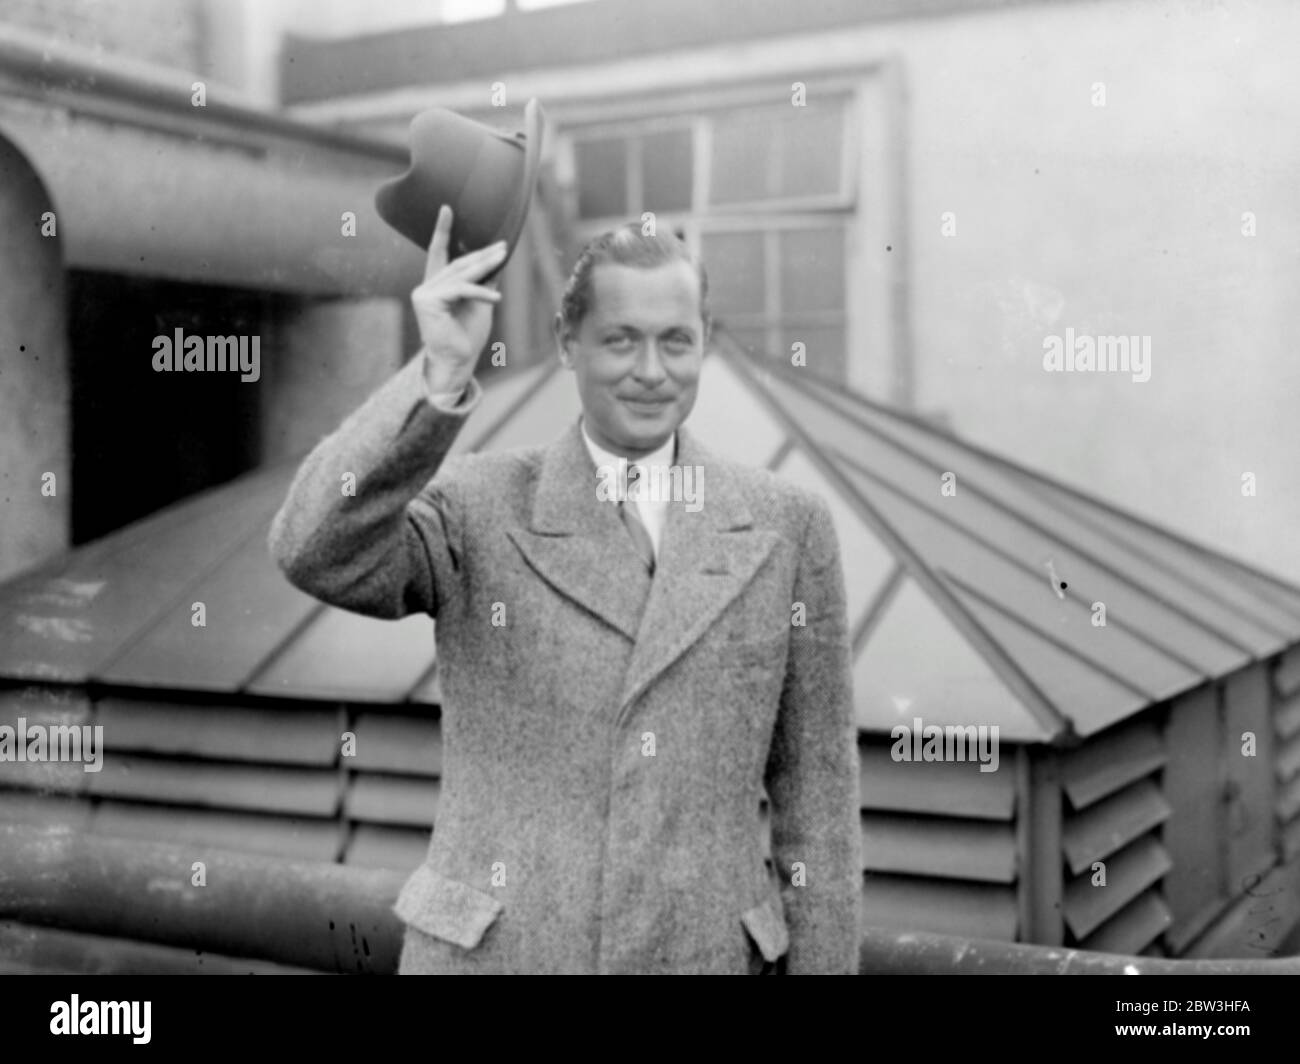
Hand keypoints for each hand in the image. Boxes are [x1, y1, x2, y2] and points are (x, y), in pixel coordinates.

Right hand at [411, 205, 505, 390]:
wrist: (457, 362)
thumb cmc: (467, 337)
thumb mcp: (481, 304)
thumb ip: (484, 282)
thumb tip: (497, 260)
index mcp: (436, 286)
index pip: (439, 253)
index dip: (442, 230)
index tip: (447, 209)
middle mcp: (427, 287)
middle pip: (458, 264)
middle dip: (482, 254)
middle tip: (503, 246)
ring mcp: (424, 293)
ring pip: (460, 274)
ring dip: (484, 266)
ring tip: (503, 257)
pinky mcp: (427, 301)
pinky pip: (460, 290)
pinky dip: (480, 292)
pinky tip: (496, 298)